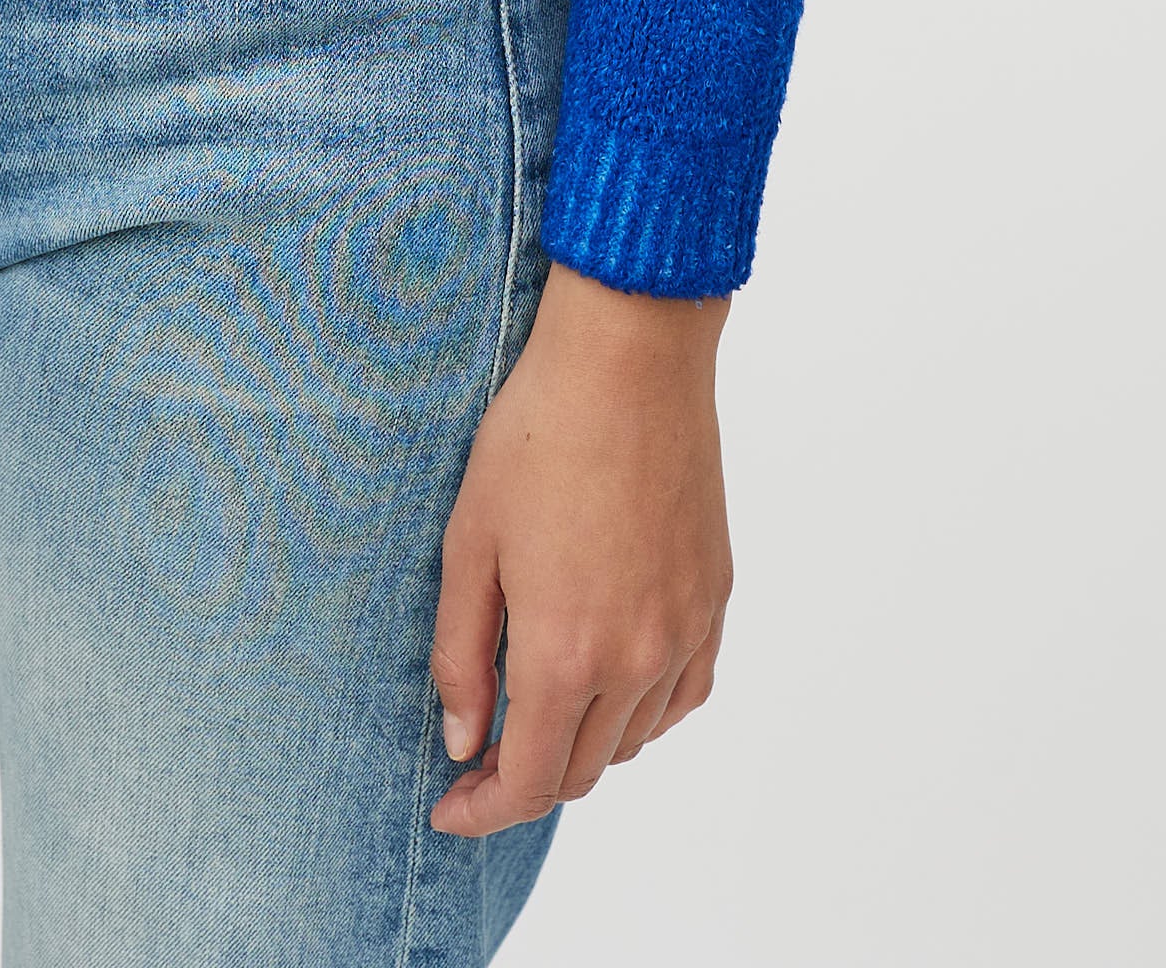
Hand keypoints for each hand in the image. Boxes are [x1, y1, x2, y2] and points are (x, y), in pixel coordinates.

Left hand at [428, 263, 732, 834]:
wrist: (630, 356)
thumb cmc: (537, 434)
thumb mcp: (470, 542)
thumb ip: (462, 655)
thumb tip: (463, 741)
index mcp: (567, 653)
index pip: (532, 782)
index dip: (486, 810)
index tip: (451, 808)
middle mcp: (637, 658)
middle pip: (584, 769)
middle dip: (528, 778)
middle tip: (481, 754)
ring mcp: (685, 629)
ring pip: (637, 738)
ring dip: (586, 744)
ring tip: (539, 707)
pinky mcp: (715, 597)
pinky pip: (685, 692)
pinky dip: (645, 710)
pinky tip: (611, 680)